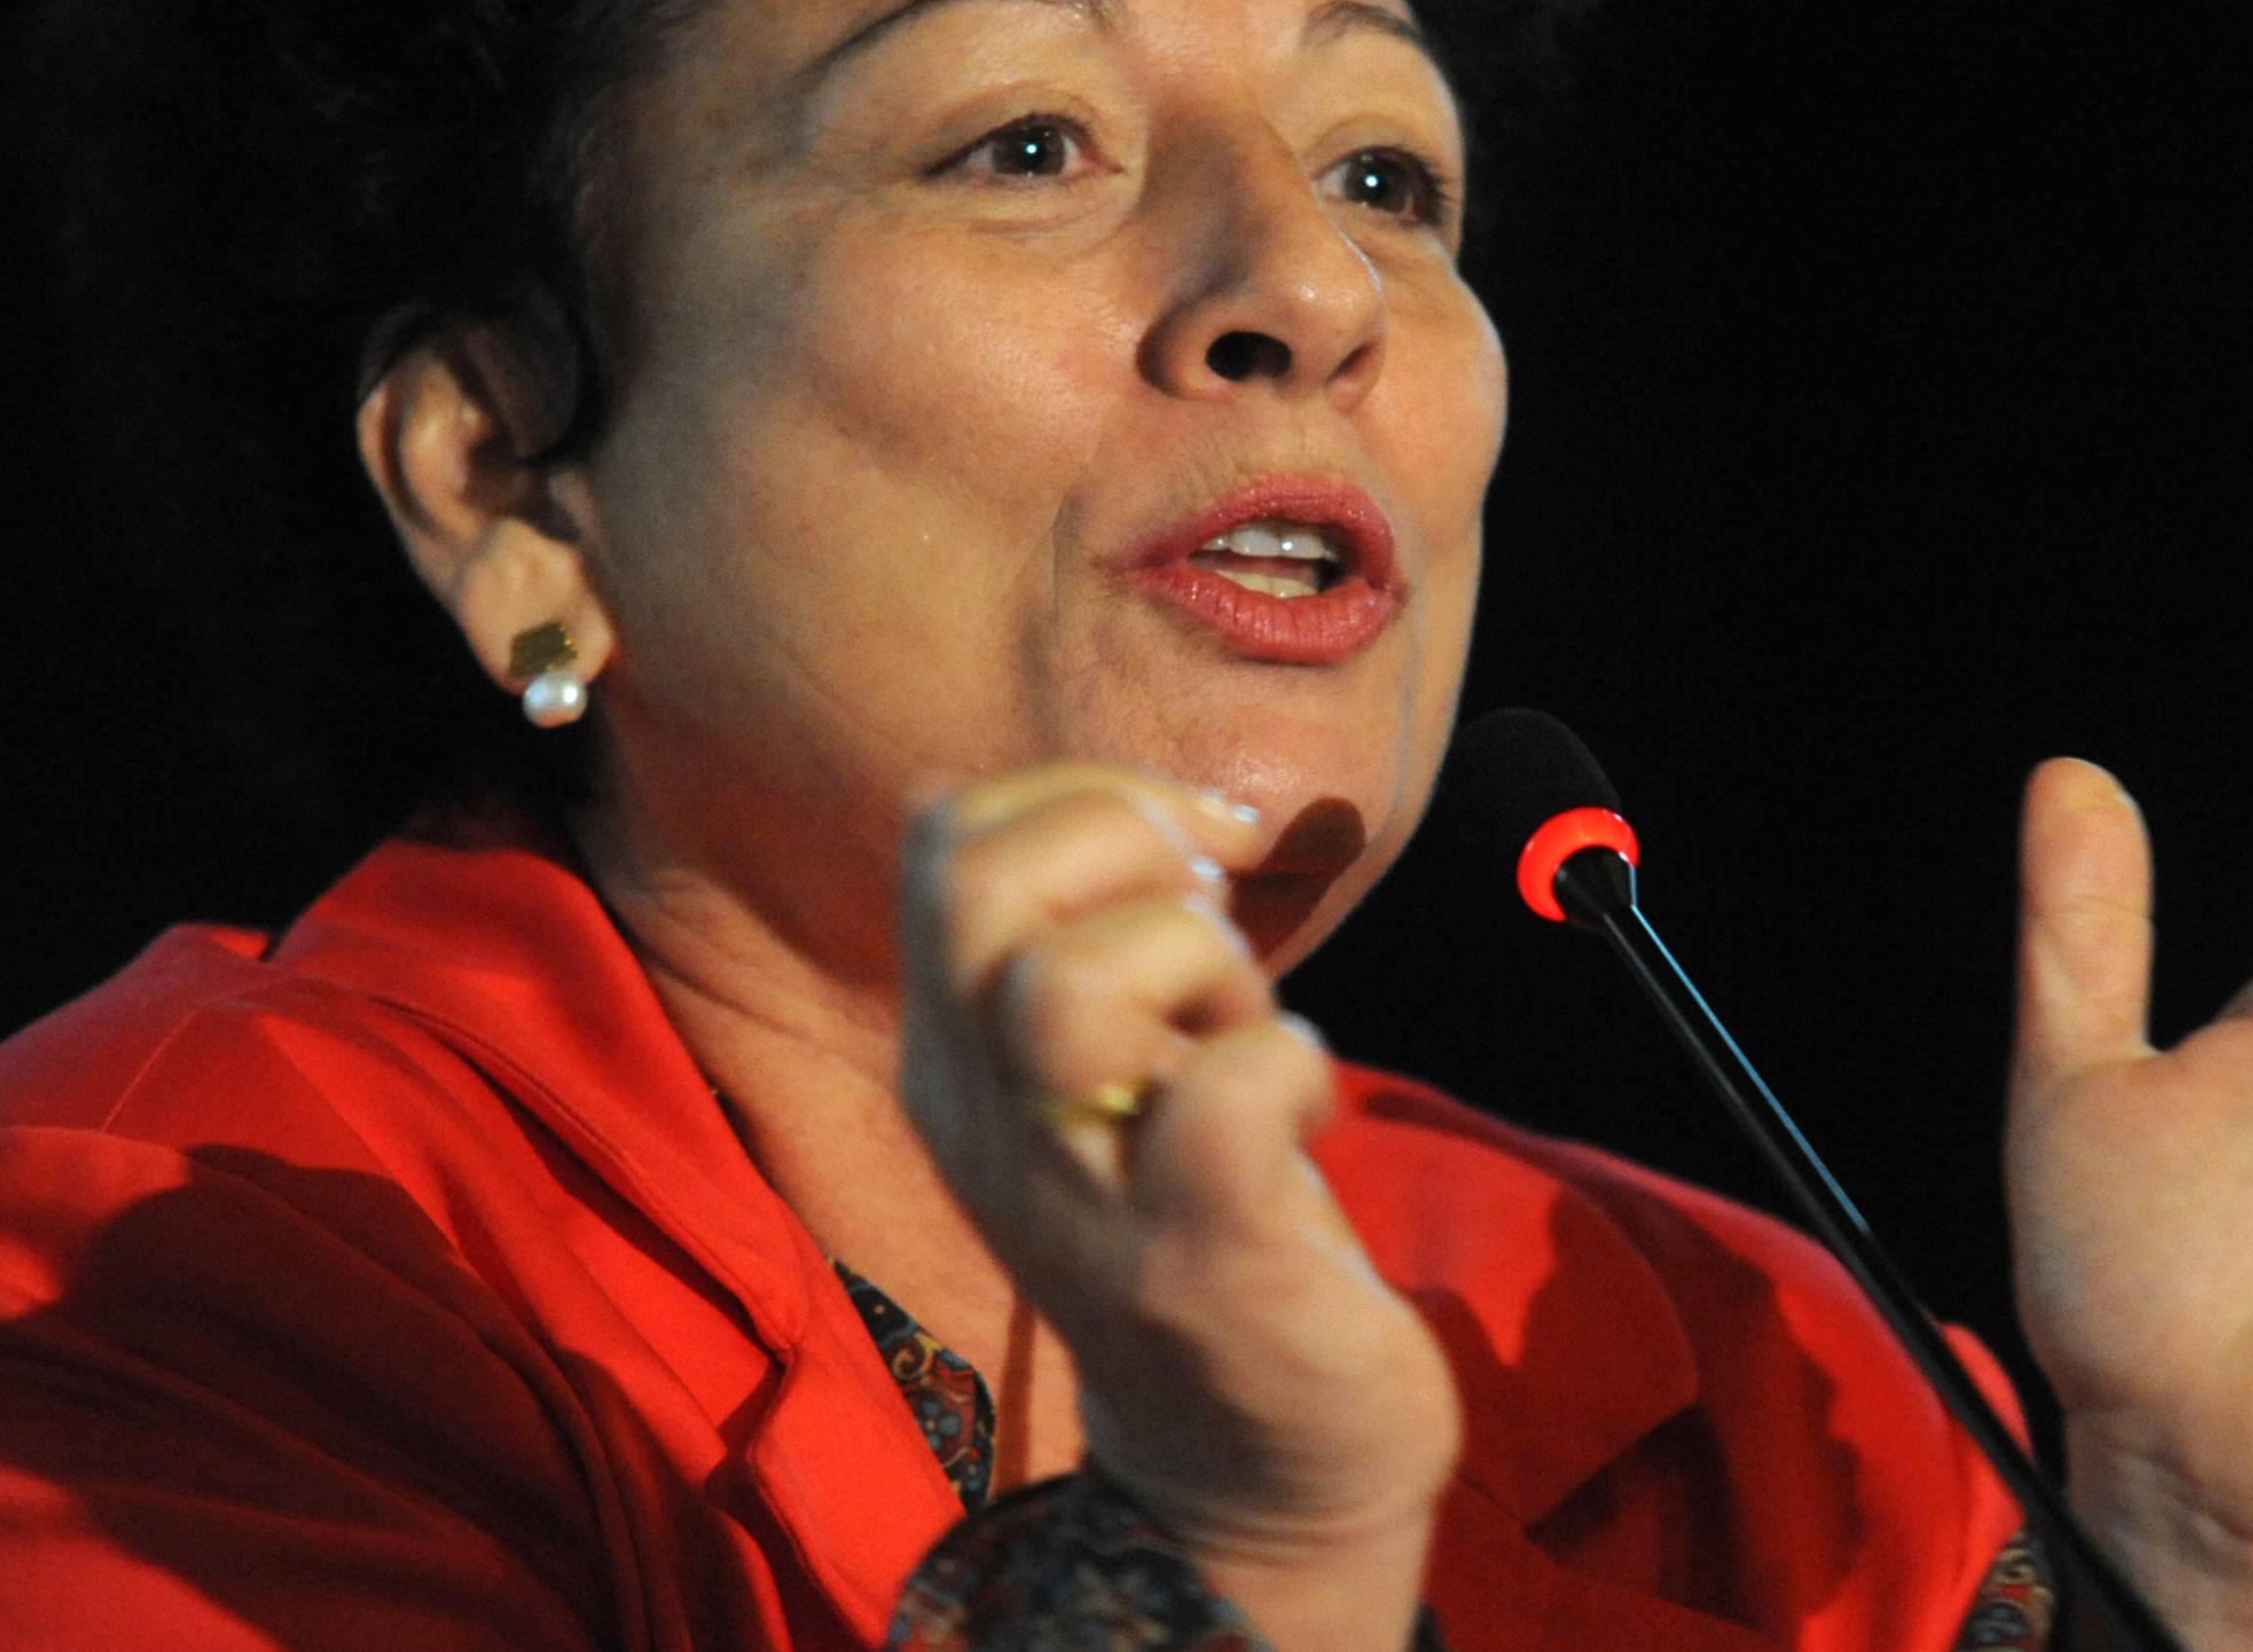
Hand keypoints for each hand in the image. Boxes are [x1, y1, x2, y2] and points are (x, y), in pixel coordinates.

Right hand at [897, 766, 1456, 1650]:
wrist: (1258, 1456)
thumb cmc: (1208, 1215)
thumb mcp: (1116, 1065)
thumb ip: (1100, 942)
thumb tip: (1148, 805)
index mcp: (956, 1052)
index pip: (945, 836)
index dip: (1084, 795)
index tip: (1189, 851)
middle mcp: (984, 1115)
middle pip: (974, 884)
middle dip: (1126, 836)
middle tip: (1214, 917)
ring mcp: (1081, 1190)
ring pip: (1073, 983)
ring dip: (1201, 961)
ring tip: (1243, 1029)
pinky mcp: (1196, 1256)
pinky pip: (1221, 1097)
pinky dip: (1289, 1064)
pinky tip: (1307, 1109)